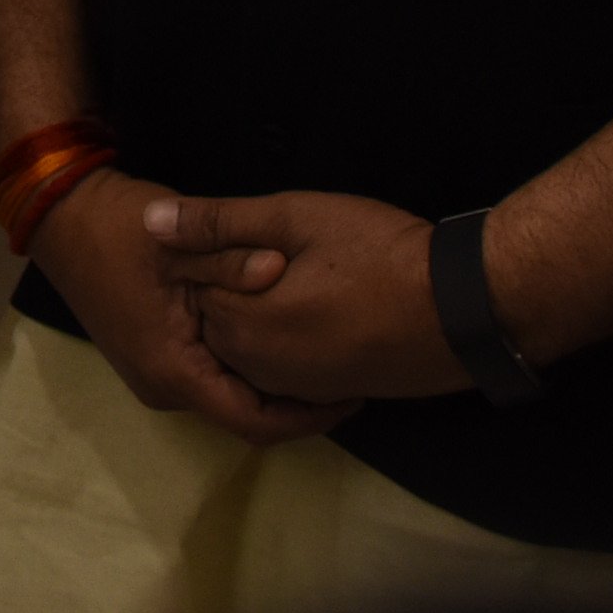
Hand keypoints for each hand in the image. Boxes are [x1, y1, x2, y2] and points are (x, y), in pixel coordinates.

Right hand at [36, 168, 354, 444]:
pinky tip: (275, 338)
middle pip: (243, 414)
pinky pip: (211, 377)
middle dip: (295, 401)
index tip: (350, 395)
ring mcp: (154, 374)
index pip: (253, 421)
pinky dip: (246, 366)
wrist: (63, 215)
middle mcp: (162, 386)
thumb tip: (282, 268)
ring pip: (228, 395)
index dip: (307, 417)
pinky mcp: (153, 357)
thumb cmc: (118, 228)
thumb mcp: (178, 237)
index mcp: (172, 370)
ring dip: (270, 383)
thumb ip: (230, 256)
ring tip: (320, 358)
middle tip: (345, 375)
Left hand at [158, 190, 471, 405]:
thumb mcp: (295, 217)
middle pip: (220, 318)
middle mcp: (259, 368)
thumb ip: (217, 222)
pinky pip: (287, 368)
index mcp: (240, 324)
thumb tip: (147, 224)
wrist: (465, 311)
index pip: (193, 285)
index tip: (262, 231)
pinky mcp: (331, 394)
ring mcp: (296, 387)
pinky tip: (324, 303)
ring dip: (267, 310)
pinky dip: (294, 336)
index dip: (218, 249)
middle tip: (291, 249)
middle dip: (238, 284)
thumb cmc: (379, 254)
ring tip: (311, 271)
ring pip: (253, 344)